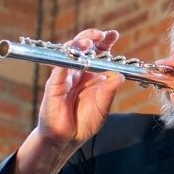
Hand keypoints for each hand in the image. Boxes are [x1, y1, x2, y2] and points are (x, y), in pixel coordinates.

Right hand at [3, 29, 125, 173]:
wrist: (67, 138)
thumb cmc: (84, 121)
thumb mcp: (102, 105)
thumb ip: (109, 91)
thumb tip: (118, 75)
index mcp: (92, 74)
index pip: (97, 52)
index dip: (104, 42)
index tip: (113, 34)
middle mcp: (78, 72)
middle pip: (82, 48)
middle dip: (90, 38)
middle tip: (100, 35)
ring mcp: (65, 77)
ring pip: (68, 55)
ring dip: (77, 46)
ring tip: (87, 43)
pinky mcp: (54, 86)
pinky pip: (58, 71)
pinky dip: (64, 63)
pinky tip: (71, 55)